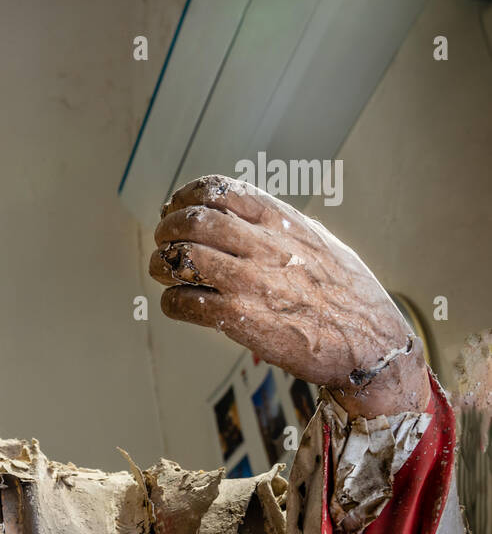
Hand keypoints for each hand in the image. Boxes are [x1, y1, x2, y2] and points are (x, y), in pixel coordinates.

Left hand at [149, 174, 427, 417]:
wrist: (370, 343)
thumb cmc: (348, 293)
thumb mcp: (320, 241)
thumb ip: (280, 224)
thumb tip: (240, 212)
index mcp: (282, 221)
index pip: (219, 189)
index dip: (186, 196)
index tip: (175, 208)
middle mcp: (264, 246)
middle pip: (192, 221)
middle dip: (167, 228)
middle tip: (163, 241)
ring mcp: (250, 282)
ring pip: (181, 259)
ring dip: (162, 264)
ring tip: (164, 271)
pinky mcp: (238, 319)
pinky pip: (184, 302)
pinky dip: (171, 301)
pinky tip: (178, 303)